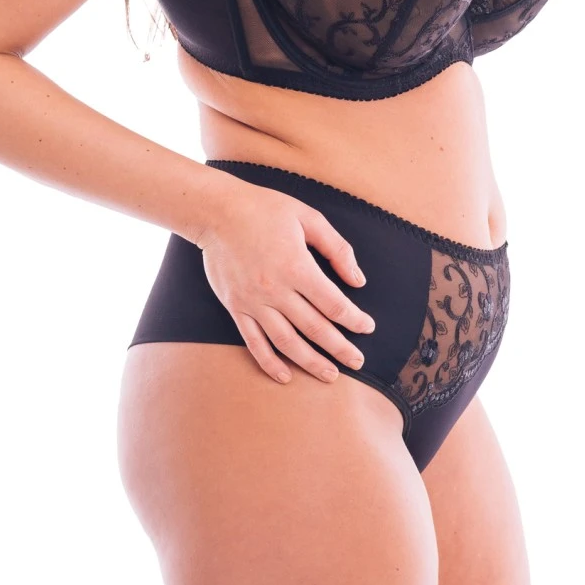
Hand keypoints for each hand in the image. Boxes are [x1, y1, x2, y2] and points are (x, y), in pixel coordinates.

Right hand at [196, 175, 375, 385]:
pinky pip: (254, 342)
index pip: (334, 304)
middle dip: (340, 348)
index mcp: (297, 266)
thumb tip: (358, 280)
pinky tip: (285, 375)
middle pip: (315, 328)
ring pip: (287, 342)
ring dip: (311, 362)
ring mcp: (253, 302)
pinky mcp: (235, 307)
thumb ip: (336, 248)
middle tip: (358, 362)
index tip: (367, 328)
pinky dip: (270, 363)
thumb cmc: (264, 209)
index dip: (354, 319)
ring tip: (330, 375)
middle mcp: (275, 290)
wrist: (217, 211)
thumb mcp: (308, 217)